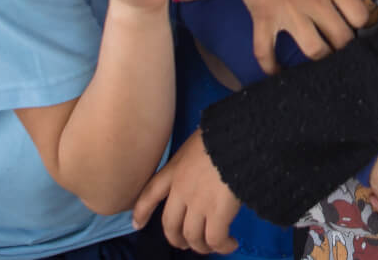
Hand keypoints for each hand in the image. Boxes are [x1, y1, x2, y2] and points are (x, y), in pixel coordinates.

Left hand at [132, 130, 239, 253]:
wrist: (240, 136)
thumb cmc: (224, 132)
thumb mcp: (200, 139)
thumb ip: (196, 157)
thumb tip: (210, 164)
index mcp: (175, 169)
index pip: (150, 193)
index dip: (142, 212)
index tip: (137, 225)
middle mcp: (181, 189)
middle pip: (170, 225)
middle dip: (177, 239)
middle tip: (185, 244)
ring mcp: (199, 202)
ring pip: (193, 237)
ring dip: (202, 246)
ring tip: (214, 245)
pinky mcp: (218, 212)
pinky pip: (215, 239)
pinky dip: (222, 246)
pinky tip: (231, 244)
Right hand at [228, 0, 377, 72]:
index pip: (359, 17)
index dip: (360, 22)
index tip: (354, 22)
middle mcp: (314, 0)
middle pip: (340, 39)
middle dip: (343, 44)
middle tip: (337, 41)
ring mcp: (288, 11)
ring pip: (313, 51)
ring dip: (317, 56)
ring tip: (317, 51)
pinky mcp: (262, 16)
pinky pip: (266, 51)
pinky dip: (270, 66)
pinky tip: (276, 71)